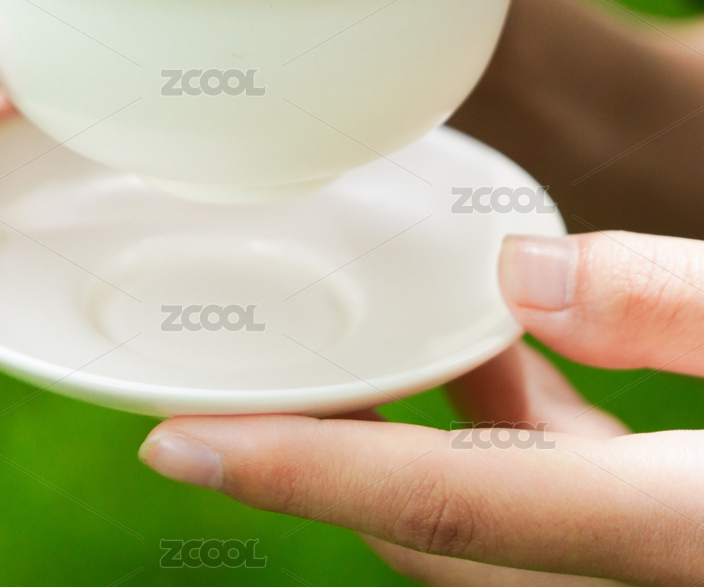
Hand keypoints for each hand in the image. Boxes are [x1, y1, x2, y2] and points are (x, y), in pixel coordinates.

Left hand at [139, 229, 703, 584]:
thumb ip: (671, 304)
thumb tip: (521, 269)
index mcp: (659, 531)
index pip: (443, 498)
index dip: (296, 473)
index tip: (171, 445)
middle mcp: (626, 571)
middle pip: (437, 518)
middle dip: (337, 439)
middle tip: (267, 351)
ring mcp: (639, 565)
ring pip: (487, 508)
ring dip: (428, 417)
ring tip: (395, 315)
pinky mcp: (662, 540)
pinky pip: (547, 490)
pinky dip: (507, 418)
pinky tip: (517, 336)